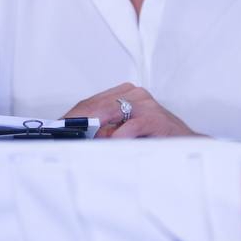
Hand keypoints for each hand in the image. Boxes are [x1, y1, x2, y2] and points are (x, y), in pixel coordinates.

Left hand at [61, 83, 199, 138]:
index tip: (55, 131)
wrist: (186, 144)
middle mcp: (135, 95)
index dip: (70, 118)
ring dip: (95, 130)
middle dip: (77, 124)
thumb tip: (72, 138)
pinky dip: (117, 137)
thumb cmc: (154, 138)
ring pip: (110, 112)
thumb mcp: (124, 132)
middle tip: (61, 138)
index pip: (89, 103)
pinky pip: (131, 126)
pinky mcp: (155, 118)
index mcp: (126, 94)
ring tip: (83, 144)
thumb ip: (103, 130)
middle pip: (95, 106)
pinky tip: (110, 146)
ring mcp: (146, 105)